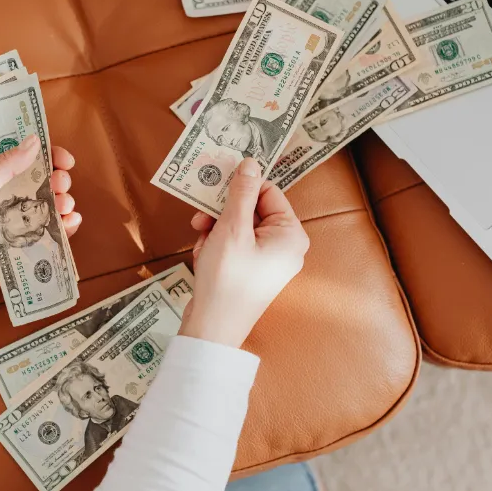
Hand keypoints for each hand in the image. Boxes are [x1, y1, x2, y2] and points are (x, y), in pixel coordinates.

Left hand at [0, 134, 79, 319]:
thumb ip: (4, 166)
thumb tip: (34, 141)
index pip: (21, 159)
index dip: (45, 155)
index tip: (63, 158)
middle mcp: (5, 199)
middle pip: (41, 182)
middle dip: (58, 178)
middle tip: (61, 182)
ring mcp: (17, 225)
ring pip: (49, 208)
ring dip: (63, 201)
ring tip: (64, 204)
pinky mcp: (25, 249)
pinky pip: (51, 235)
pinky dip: (66, 228)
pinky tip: (71, 222)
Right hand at [183, 158, 309, 347]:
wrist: (213, 328)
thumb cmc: (226, 279)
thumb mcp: (232, 229)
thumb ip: (241, 193)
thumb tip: (251, 162)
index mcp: (291, 234)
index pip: (268, 191)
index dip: (241, 189)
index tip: (215, 188)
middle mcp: (285, 246)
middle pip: (251, 209)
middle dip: (222, 214)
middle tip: (200, 221)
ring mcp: (268, 260)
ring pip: (238, 226)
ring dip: (215, 231)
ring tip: (203, 246)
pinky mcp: (251, 271)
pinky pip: (234, 244)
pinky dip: (215, 246)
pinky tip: (204, 258)